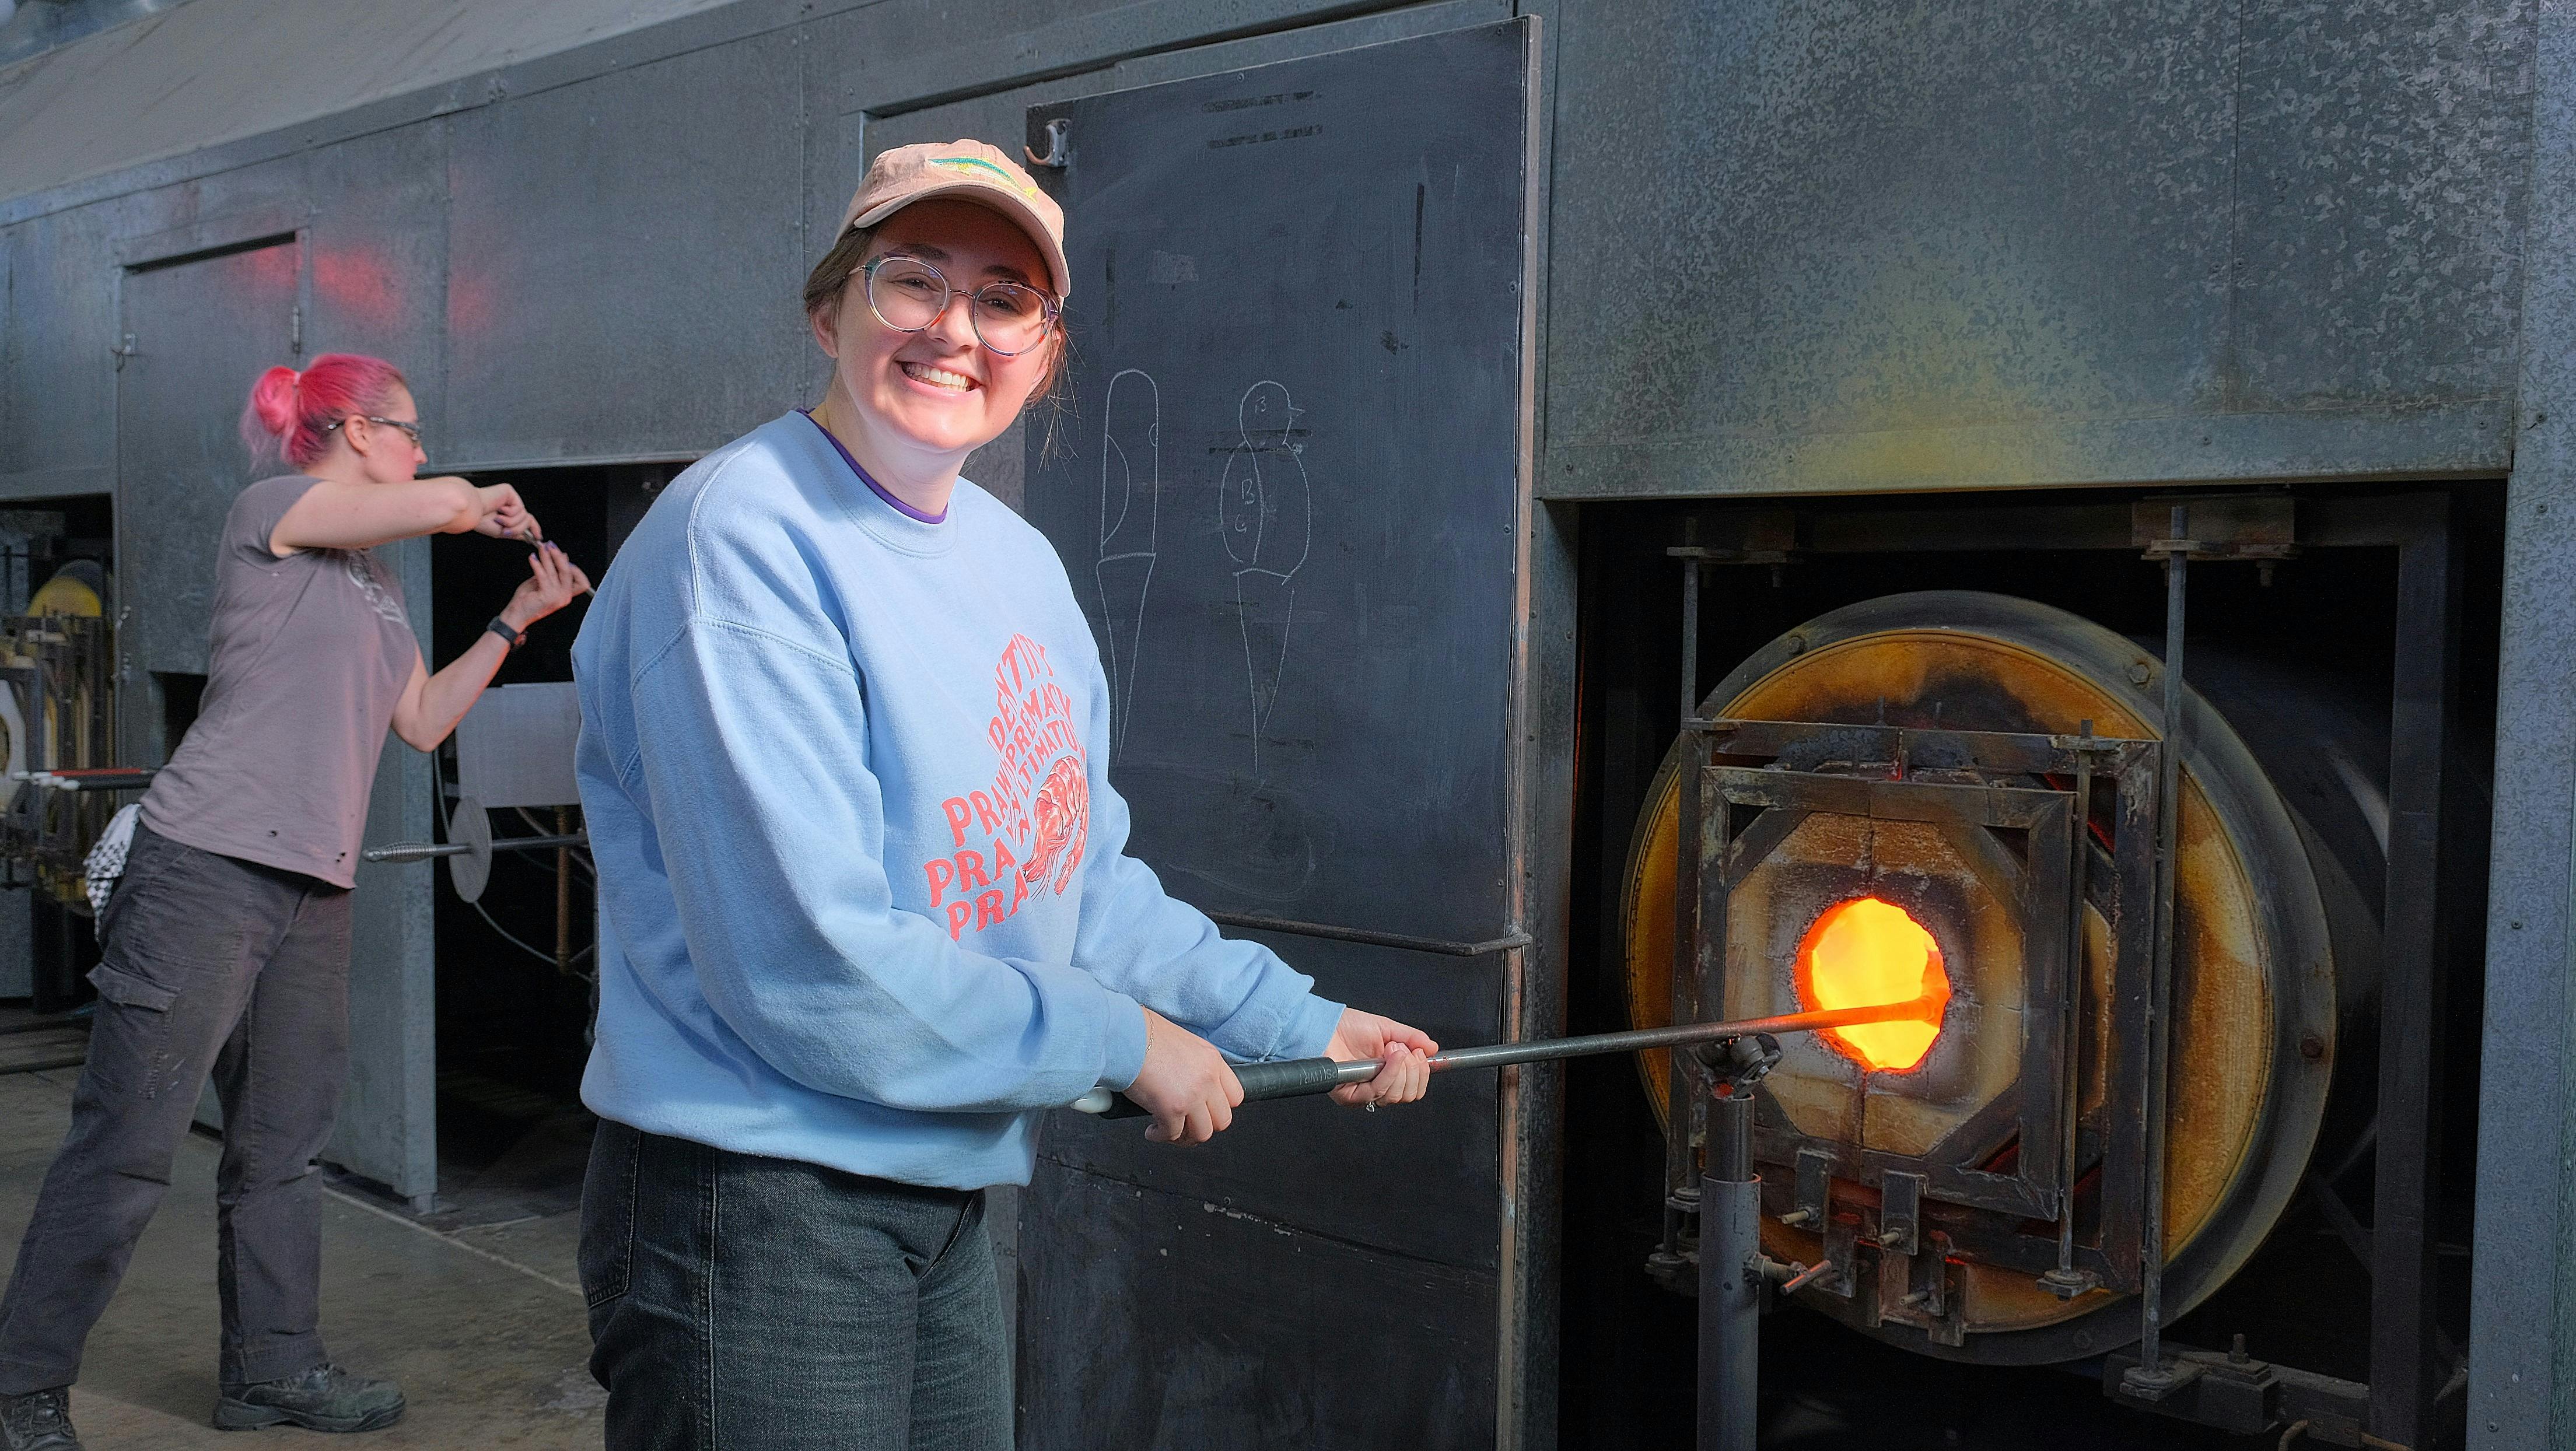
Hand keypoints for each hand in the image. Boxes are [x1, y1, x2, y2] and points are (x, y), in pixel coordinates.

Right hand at [469, 483, 539, 540]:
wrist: (472, 511)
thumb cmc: (480, 520)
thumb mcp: (501, 532)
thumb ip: (516, 533)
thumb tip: (529, 536)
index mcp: (508, 515)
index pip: (526, 520)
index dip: (534, 528)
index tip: (539, 537)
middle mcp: (510, 506)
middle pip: (528, 520)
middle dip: (518, 528)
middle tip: (505, 530)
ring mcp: (510, 499)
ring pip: (524, 516)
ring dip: (511, 522)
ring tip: (499, 519)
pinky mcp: (509, 492)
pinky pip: (519, 507)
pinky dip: (510, 513)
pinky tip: (500, 510)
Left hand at [498, 543, 591, 630]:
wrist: (516, 616)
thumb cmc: (527, 601)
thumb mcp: (542, 583)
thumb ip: (553, 571)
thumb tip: (563, 556)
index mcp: (566, 595)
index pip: (582, 582)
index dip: (576, 568)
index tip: (564, 556)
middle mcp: (564, 597)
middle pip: (569, 572)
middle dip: (559, 556)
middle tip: (551, 546)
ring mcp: (556, 597)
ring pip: (554, 571)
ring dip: (547, 557)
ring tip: (540, 548)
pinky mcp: (546, 596)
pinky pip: (543, 575)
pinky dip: (537, 564)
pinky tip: (532, 558)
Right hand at [1127, 1007, 1242, 1144]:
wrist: (1125, 1034)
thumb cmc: (1144, 1034)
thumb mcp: (1183, 1043)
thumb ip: (1194, 1065)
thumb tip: (1188, 1083)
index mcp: (1212, 1060)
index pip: (1235, 1096)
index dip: (1219, 1108)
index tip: (1206, 1111)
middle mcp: (1207, 1079)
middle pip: (1222, 1120)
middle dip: (1204, 1126)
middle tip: (1188, 1125)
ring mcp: (1192, 1095)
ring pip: (1202, 1133)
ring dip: (1185, 1137)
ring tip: (1170, 1132)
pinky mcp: (1172, 1109)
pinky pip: (1172, 1135)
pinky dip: (1160, 1137)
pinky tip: (1152, 1131)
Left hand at [1323, 1008, 1437, 1108]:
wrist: (1325, 1024)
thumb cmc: (1349, 1026)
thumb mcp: (1387, 1029)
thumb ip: (1412, 1039)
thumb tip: (1433, 1049)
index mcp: (1387, 1075)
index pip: (1414, 1089)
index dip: (1422, 1073)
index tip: (1420, 1053)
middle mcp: (1377, 1087)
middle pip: (1409, 1095)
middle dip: (1413, 1070)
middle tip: (1403, 1048)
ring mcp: (1364, 1094)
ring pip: (1396, 1095)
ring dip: (1400, 1068)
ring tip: (1391, 1047)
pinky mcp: (1351, 1096)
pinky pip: (1379, 1091)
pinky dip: (1389, 1072)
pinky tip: (1387, 1056)